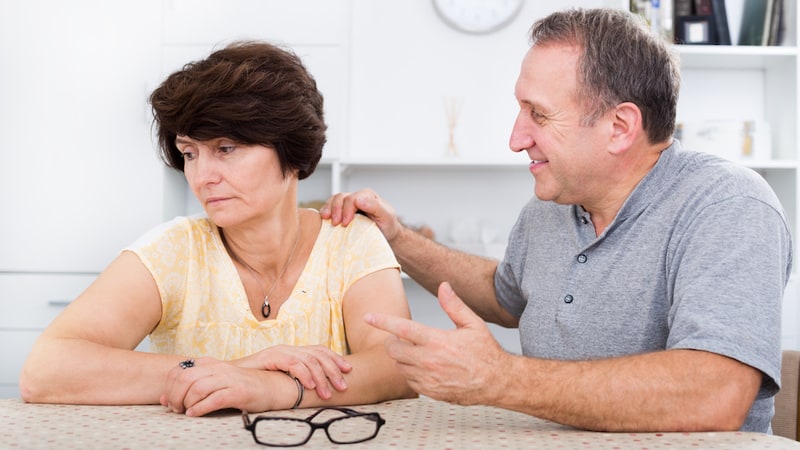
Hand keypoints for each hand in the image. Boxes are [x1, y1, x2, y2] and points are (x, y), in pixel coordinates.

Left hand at [161, 357, 278, 415]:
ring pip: (197, 387)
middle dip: (175, 396)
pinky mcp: (238, 392)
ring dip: (186, 403)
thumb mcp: (214, 383)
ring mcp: (229, 379)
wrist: (271, 387)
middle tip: (176, 408)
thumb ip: (190, 388)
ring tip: (186, 411)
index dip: (169, 387)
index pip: (179, 370)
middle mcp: (218, 368)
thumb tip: (164, 399)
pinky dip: (200, 408)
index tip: (170, 401)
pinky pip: (214, 399)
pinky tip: (195, 414)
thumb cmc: (240, 387)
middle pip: (185, 378)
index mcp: (210, 363)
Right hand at [233, 345, 352, 399]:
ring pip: (308, 360)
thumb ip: (298, 376)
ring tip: (327, 392)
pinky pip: (292, 363)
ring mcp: (280, 351)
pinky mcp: (270, 357)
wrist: (232, 375)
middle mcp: (289, 348)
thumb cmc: (258, 378)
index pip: (319, 350)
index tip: (348, 370)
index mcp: (294, 350)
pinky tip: (310, 385)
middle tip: (343, 385)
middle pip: (317, 354)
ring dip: (320, 377)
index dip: (335, 358)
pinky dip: (303, 374)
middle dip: (333, 369)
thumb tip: (319, 385)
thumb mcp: (282, 376)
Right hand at [320, 189, 402, 240]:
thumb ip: (375, 207)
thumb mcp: (386, 216)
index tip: (346, 223)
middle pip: (341, 197)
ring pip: (334, 200)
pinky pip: (331, 207)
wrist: (386, 234)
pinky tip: (324, 220)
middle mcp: (357, 197)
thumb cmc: (387, 225)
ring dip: (328, 209)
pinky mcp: (342, 211)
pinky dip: (326, 212)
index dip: (347, 210)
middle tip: (335, 223)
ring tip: (325, 219)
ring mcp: (348, 203)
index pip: (352, 198)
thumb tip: (359, 200)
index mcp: (367, 195)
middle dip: (336, 210)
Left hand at [364, 282, 508, 404]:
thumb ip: (454, 305)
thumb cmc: (486, 353)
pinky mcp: (429, 392)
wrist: (496, 383)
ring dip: (402, 358)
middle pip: (394, 350)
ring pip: (399, 366)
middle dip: (393, 341)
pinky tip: (425, 367)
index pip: (402, 329)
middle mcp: (429, 361)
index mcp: (437, 341)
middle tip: (402, 338)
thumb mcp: (473, 324)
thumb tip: (443, 286)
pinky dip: (410, 372)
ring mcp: (428, 379)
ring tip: (418, 352)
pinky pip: (409, 380)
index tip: (369, 316)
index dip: (382, 321)